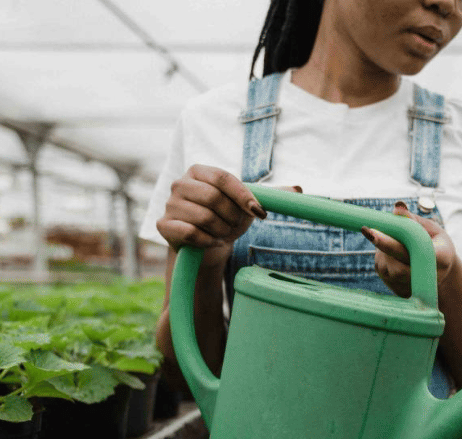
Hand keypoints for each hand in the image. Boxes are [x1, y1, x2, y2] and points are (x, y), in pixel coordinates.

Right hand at [156, 164, 299, 269]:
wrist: (207, 245)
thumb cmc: (227, 219)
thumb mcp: (248, 206)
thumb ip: (269, 196)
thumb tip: (298, 190)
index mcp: (200, 171)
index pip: (224, 178)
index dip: (244, 196)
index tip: (259, 212)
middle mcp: (180, 183)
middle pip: (213, 198)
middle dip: (232, 217)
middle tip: (235, 226)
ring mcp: (169, 204)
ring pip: (203, 217)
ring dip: (221, 231)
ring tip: (222, 233)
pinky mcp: (163, 225)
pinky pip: (191, 233)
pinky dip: (208, 241)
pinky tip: (211, 241)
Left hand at [362, 202, 455, 298]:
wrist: (440, 270)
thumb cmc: (435, 243)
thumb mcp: (430, 228)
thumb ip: (413, 220)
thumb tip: (397, 207)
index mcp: (441, 259)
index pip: (413, 252)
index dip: (390, 243)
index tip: (371, 232)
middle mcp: (428, 278)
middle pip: (397, 266)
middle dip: (382, 246)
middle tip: (367, 230)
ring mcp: (414, 287)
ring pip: (388, 268)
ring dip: (384, 252)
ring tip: (395, 242)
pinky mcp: (401, 291)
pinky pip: (384, 271)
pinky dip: (384, 259)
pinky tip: (394, 255)